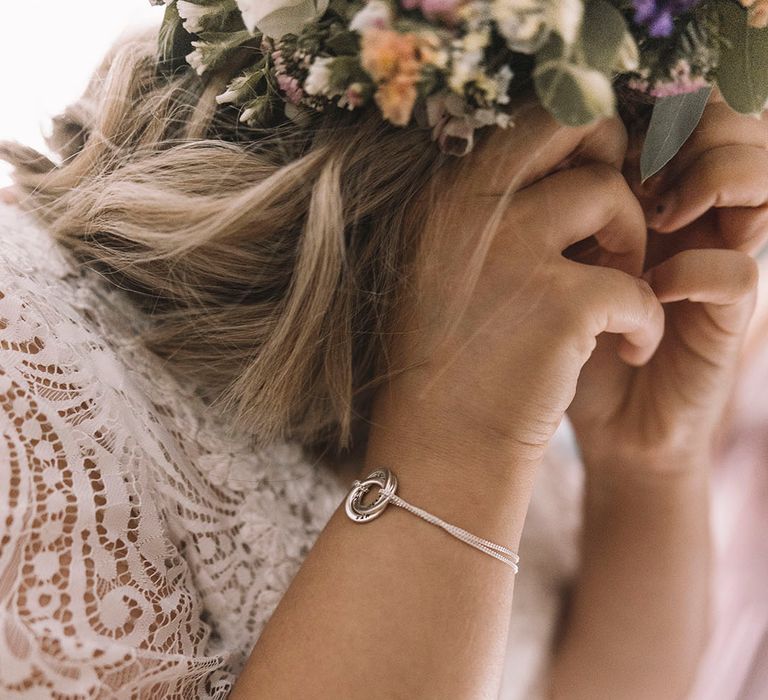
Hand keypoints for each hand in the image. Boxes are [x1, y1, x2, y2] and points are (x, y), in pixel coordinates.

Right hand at [383, 99, 664, 469]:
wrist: (439, 452)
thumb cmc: (447, 365)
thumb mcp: (448, 274)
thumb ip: (492, 217)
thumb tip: (569, 174)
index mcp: (443, 198)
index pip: (527, 125)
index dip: (576, 147)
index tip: (589, 193)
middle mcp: (472, 209)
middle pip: (575, 129)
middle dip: (613, 166)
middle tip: (615, 227)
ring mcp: (515, 252)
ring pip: (613, 197)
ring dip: (632, 246)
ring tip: (620, 298)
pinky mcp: (560, 304)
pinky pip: (637, 283)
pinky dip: (644, 318)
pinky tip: (627, 348)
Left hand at [567, 88, 765, 471]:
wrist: (600, 421)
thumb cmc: (564, 336)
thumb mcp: (551, 261)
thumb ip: (560, 208)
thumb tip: (544, 147)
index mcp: (650, 192)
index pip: (680, 112)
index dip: (650, 109)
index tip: (595, 141)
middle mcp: (692, 217)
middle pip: (729, 125)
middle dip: (688, 128)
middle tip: (638, 166)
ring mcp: (715, 260)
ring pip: (756, 178)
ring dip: (707, 179)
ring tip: (655, 214)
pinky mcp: (727, 316)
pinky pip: (738, 270)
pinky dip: (693, 272)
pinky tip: (649, 294)